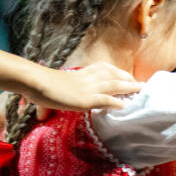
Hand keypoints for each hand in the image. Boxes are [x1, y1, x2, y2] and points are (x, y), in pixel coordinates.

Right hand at [22, 61, 139, 114]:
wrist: (35, 82)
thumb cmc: (40, 84)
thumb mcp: (56, 84)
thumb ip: (64, 89)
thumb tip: (52, 107)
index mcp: (80, 72)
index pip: (103, 68)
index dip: (116, 72)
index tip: (126, 75)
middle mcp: (87, 78)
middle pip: (112, 75)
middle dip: (127, 78)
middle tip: (140, 83)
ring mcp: (87, 88)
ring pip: (113, 85)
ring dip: (128, 87)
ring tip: (140, 90)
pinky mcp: (85, 99)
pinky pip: (105, 100)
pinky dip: (116, 102)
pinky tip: (124, 106)